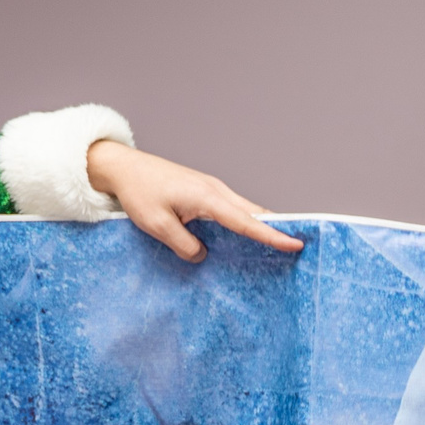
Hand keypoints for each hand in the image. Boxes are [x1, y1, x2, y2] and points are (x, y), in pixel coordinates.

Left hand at [86, 141, 305, 262]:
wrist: (125, 168)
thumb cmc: (139, 193)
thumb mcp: (157, 226)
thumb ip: (184, 245)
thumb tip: (203, 256)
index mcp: (207, 198)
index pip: (247, 221)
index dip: (272, 235)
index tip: (295, 244)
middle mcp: (216, 190)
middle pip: (255, 212)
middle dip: (278, 228)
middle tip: (299, 246)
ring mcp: (212, 189)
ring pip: (245, 210)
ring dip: (262, 225)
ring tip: (280, 244)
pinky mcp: (205, 192)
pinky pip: (233, 209)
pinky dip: (246, 221)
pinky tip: (248, 234)